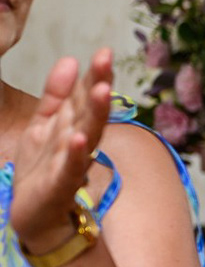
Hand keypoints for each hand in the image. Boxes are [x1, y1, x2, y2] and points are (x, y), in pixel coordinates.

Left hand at [9, 48, 114, 251]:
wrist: (36, 215)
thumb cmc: (42, 169)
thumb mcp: (44, 124)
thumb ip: (57, 94)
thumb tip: (71, 60)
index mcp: (71, 124)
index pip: (85, 95)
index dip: (94, 74)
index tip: (104, 52)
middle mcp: (77, 140)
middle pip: (90, 109)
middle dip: (99, 85)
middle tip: (106, 60)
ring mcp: (71, 162)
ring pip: (87, 134)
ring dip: (96, 114)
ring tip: (102, 92)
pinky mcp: (60, 185)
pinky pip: (70, 167)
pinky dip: (76, 154)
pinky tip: (79, 139)